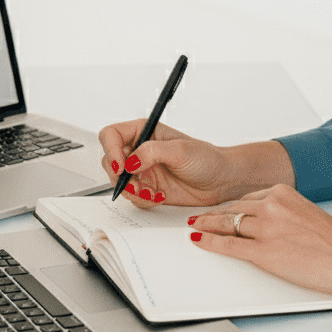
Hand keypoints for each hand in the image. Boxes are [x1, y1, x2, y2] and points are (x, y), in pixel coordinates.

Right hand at [98, 119, 287, 208]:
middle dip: (121, 177)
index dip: (112, 150)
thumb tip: (130, 161)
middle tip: (138, 185)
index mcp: (144, 132)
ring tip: (153, 192)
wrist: (221, 181)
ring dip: (133, 191)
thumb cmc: (207, 159)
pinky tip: (159, 196)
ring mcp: (142, 170)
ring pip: (119, 182)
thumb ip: (152, 152)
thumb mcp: (180, 150)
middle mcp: (139, 150)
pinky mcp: (147, 188)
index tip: (122, 166)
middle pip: (110, 161)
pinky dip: (142, 200)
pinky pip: (132, 197)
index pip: (111, 135)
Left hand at [188, 184, 331, 308]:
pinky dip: (209, 241)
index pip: (246, 198)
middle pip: (232, 208)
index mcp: (283, 193)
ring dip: (206, 225)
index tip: (220, 208)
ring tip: (194, 226)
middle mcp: (272, 206)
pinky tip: (199, 240)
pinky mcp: (263, 252)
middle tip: (198, 217)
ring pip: (226, 223)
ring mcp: (266, 228)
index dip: (229, 206)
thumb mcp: (308, 215)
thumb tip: (270, 224)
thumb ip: (285, 214)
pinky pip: (227, 245)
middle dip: (213, 214)